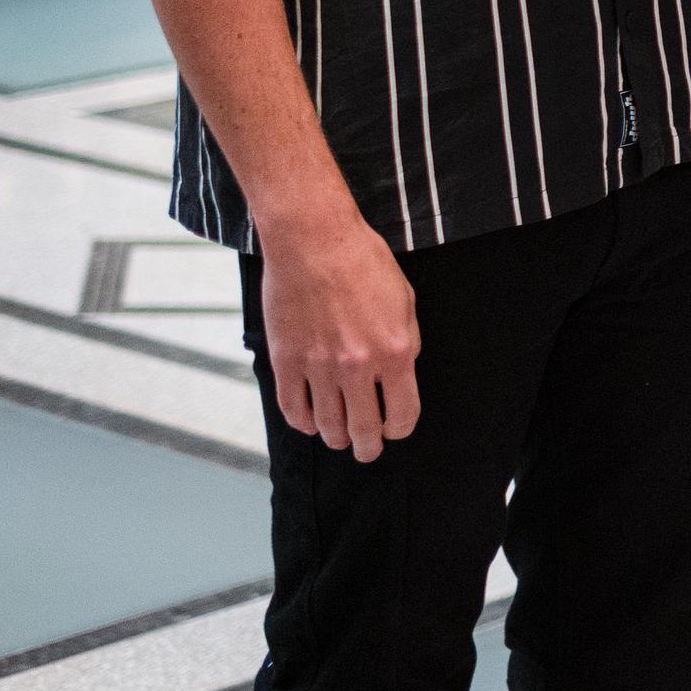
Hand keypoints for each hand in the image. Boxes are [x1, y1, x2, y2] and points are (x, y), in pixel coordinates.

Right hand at [257, 209, 420, 460]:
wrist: (313, 240)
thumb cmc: (364, 263)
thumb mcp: (405, 301)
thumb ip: (406, 343)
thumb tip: (399, 377)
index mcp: (395, 351)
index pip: (403, 414)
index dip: (400, 429)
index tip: (395, 429)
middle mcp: (357, 366)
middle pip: (363, 429)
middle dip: (368, 446)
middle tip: (367, 450)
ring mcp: (317, 366)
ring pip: (327, 426)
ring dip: (336, 438)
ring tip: (340, 438)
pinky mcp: (285, 361)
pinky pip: (293, 409)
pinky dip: (304, 423)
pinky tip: (312, 422)